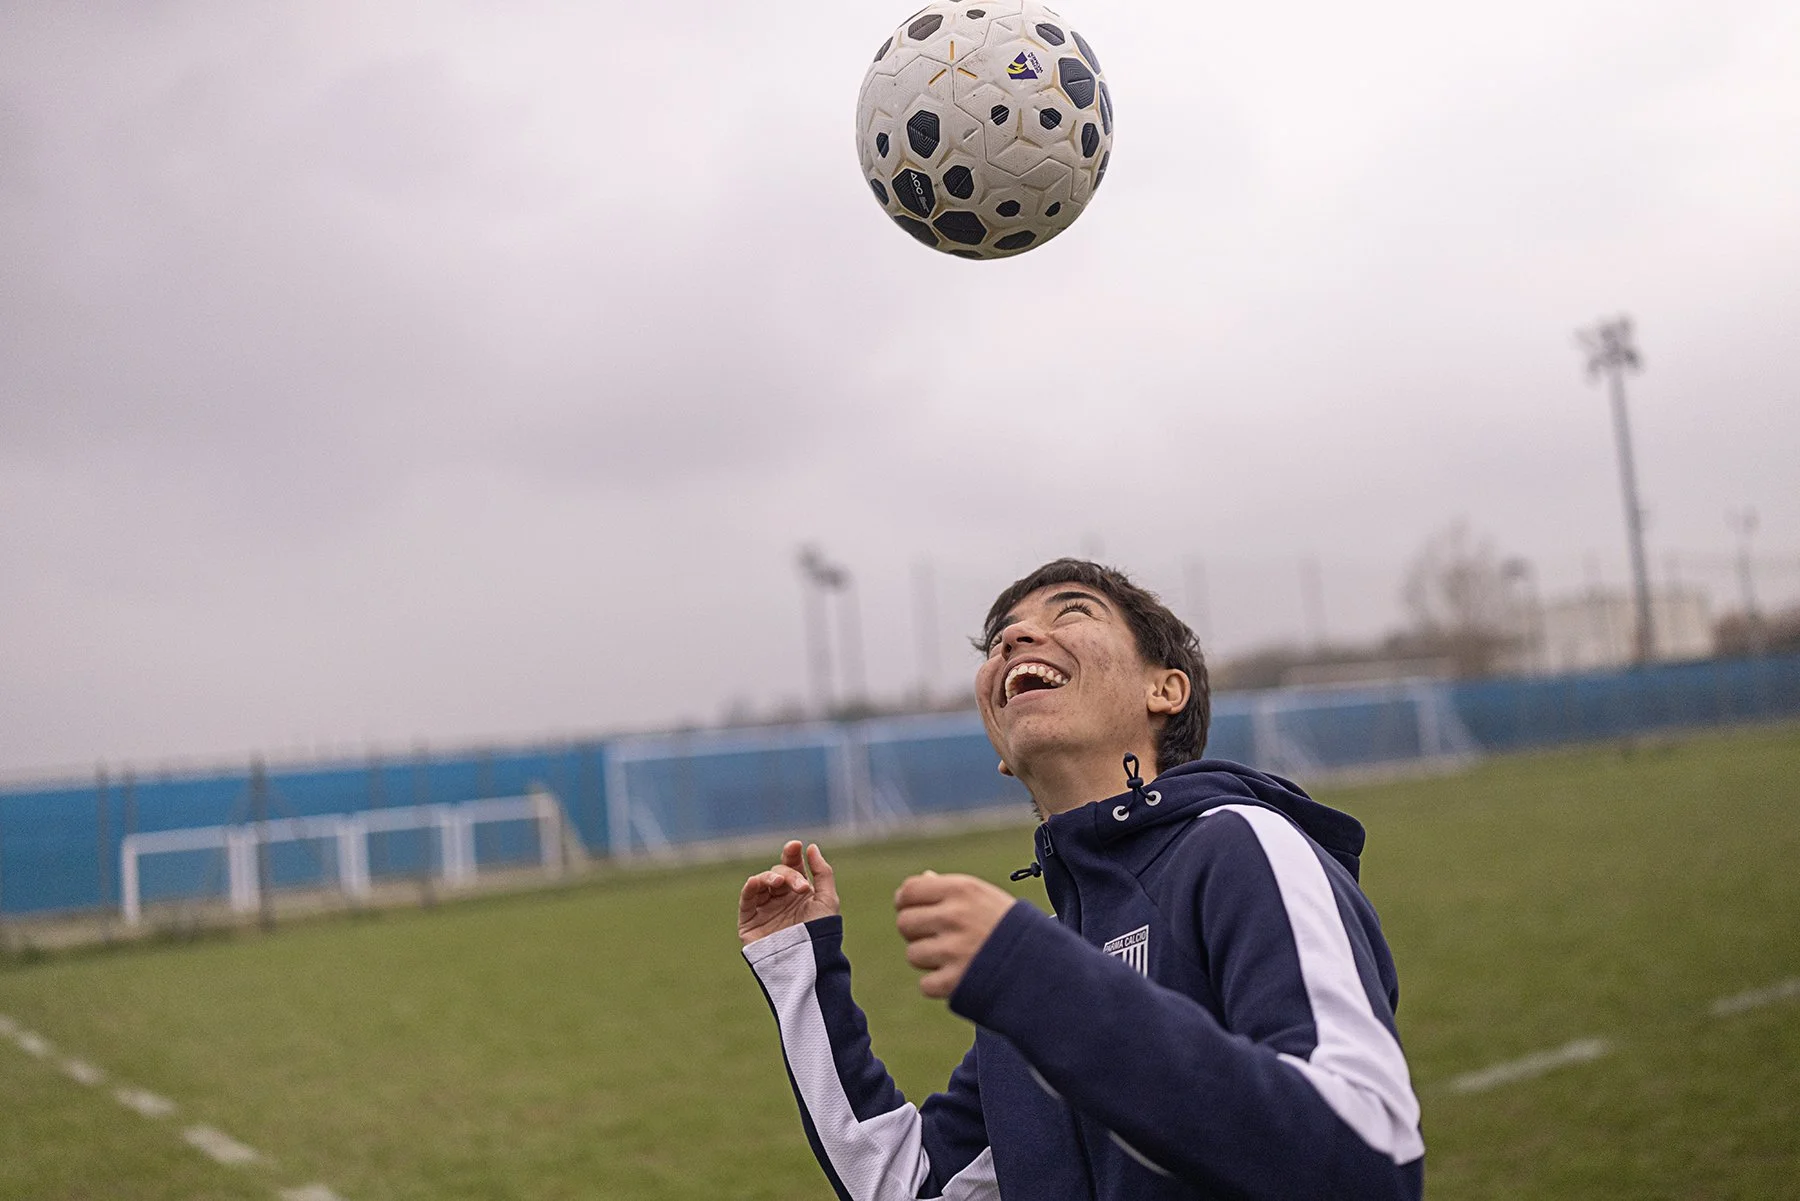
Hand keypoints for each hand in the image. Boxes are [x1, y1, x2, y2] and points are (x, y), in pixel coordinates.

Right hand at [738, 841, 839, 945]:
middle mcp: (781, 899)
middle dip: (789, 873)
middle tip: (801, 887)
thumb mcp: (828, 900)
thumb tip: (811, 847)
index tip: (796, 845)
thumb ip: (822, 872)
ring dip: (770, 876)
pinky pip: (746, 899)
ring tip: (780, 881)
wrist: (806, 962)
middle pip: (779, 872)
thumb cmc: (820, 933)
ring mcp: (765, 909)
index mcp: (800, 893)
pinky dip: (750, 887)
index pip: (793, 866)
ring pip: (761, 882)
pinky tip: (756, 882)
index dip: (792, 854)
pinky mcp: (750, 921)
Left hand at [894, 872, 1015, 998]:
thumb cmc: (1013, 928)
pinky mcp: (955, 982)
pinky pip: (925, 984)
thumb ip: (952, 889)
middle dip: (917, 932)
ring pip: (913, 954)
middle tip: (938, 937)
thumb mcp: (986, 897)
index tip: (914, 910)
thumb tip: (921, 880)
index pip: (909, 891)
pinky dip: (939, 984)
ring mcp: (954, 950)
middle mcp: (955, 916)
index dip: (907, 902)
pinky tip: (960, 976)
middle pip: (905, 923)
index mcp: (962, 890)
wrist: (1046, 966)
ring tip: (956, 957)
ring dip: (929, 959)